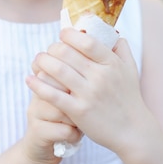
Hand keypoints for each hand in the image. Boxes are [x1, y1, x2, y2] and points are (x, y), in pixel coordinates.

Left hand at [26, 27, 145, 156]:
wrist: (133, 132)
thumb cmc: (129, 98)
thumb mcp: (131, 70)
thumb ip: (121, 48)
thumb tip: (111, 31)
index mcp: (112, 64)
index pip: (87, 41)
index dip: (70, 34)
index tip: (62, 34)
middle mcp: (100, 77)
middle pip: (67, 53)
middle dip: (52, 48)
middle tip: (48, 51)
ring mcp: (89, 94)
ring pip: (58, 70)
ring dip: (42, 62)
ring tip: (37, 61)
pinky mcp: (79, 111)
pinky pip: (53, 95)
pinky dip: (38, 85)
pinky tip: (29, 79)